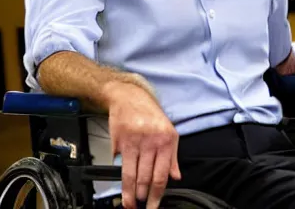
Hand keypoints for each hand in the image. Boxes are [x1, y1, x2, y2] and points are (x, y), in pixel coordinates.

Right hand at [105, 81, 180, 208]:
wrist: (129, 96)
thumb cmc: (150, 113)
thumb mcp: (169, 131)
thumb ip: (172, 156)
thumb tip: (176, 176)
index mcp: (166, 139)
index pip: (162, 174)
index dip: (157, 195)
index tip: (154, 206)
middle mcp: (151, 141)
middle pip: (146, 178)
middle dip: (143, 197)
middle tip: (141, 205)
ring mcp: (133, 141)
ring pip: (131, 175)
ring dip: (130, 194)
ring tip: (130, 203)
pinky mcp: (119, 141)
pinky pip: (119, 164)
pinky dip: (119, 177)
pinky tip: (121, 184)